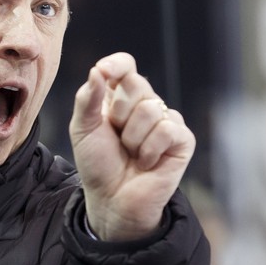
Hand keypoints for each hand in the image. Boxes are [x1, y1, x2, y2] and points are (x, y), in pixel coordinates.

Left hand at [69, 52, 194, 240]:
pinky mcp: (182, 140)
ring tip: (131, 154)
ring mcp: (166, 120)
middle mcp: (145, 104)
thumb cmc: (97, 164)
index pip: (125, 65)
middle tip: (116, 137)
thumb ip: (88, 99)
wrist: (111, 200)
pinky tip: (147, 162)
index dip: (117, 64)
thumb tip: (97, 70)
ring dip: (133, 138)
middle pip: (136, 84)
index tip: (104, 71)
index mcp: (120, 97)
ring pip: (150, 109)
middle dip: (119, 114)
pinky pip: (167, 128)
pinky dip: (150, 149)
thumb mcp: (83, 129)